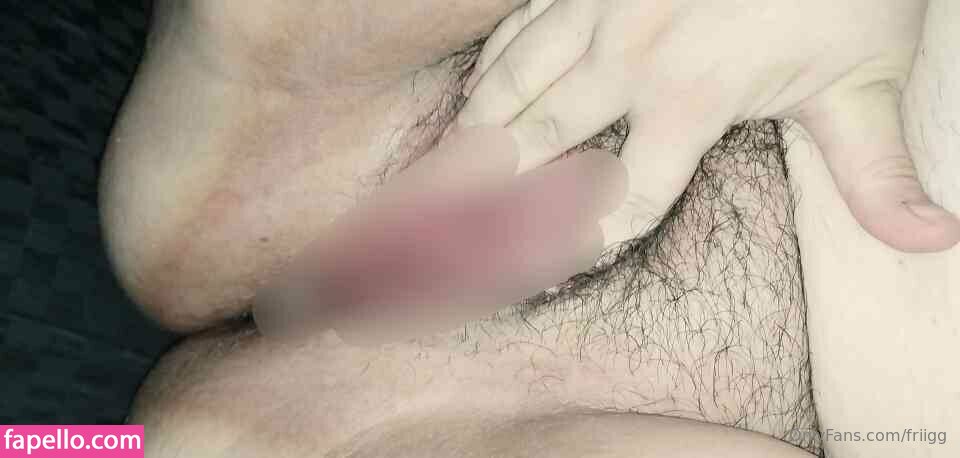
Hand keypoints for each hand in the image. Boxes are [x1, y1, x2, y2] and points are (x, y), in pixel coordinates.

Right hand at [456, 0, 959, 251]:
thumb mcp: (866, 81)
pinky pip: (520, 26)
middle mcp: (630, 55)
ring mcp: (600, 8)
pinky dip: (491, 68)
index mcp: (692, 94)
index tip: (543, 280)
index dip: (578, 248)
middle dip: (484, 197)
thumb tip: (935, 243)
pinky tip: (479, 95)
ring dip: (474, 134)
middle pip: (537, 141)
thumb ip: (881, 174)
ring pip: (513, 81)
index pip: (623, 198)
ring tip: (437, 180)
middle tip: (438, 238)